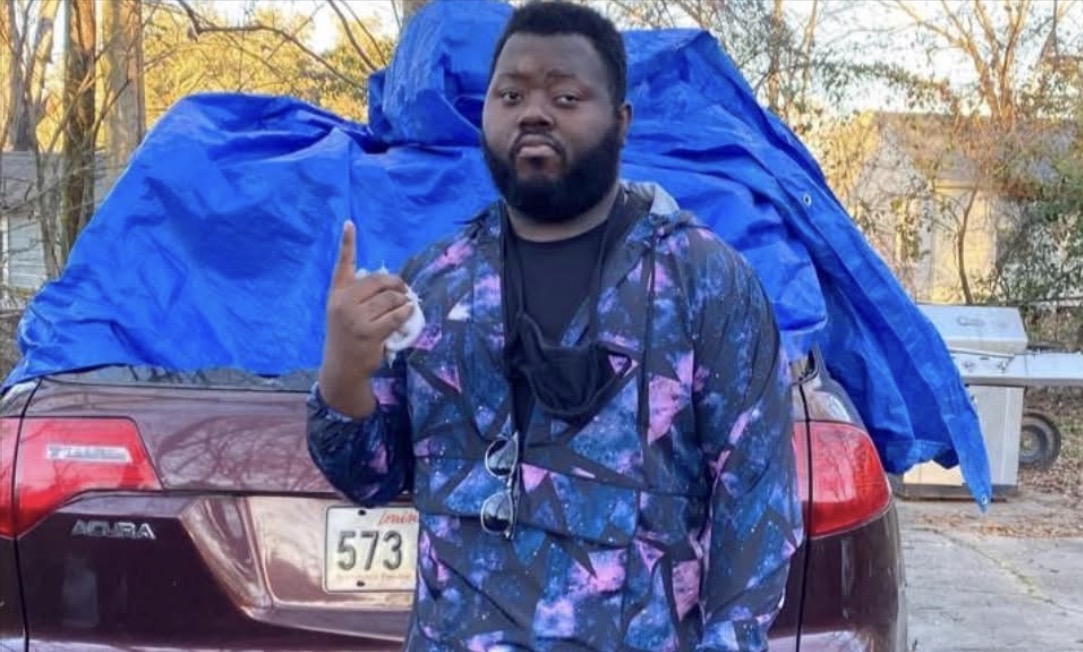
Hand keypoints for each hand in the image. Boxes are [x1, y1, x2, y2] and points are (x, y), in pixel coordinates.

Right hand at [318, 221, 414, 416]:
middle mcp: (343, 302)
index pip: (343, 264)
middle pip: (379, 280)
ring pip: (391, 298)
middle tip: (404, 290)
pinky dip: (407, 312)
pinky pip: (397, 315)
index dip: (347, 243)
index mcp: (336, 293)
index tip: (349, 223)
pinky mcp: (369, 332)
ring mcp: (355, 318)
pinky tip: (409, 312)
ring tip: (406, 304)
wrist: (342, 367)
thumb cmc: (346, 336)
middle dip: (396, 283)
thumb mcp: (342, 311)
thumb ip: (358, 295)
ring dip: (404, 300)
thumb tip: (391, 284)